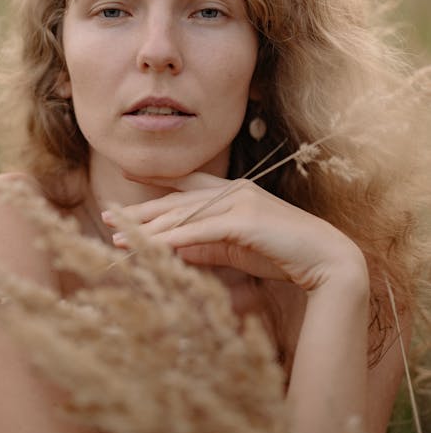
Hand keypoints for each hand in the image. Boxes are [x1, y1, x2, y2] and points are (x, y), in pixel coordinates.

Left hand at [101, 172, 367, 292]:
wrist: (324, 258)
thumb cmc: (281, 253)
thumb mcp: (236, 248)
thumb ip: (205, 245)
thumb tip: (173, 248)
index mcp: (231, 191)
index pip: (186, 182)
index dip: (156, 178)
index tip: (127, 174)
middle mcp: (231, 190)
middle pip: (176, 201)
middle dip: (141, 211)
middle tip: (108, 215)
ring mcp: (237, 202)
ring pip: (182, 216)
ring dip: (148, 229)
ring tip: (119, 237)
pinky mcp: (242, 221)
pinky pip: (198, 232)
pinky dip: (172, 240)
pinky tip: (150, 247)